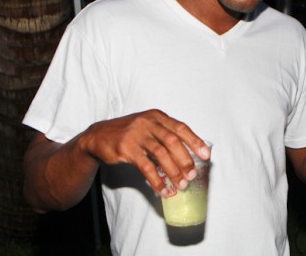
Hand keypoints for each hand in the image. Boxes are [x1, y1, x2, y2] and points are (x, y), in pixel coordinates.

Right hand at [80, 109, 210, 195]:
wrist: (98, 136)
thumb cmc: (129, 132)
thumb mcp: (148, 126)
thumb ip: (166, 135)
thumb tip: (190, 153)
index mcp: (157, 116)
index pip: (181, 128)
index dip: (195, 141)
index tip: (206, 155)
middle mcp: (148, 122)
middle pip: (173, 141)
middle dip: (185, 160)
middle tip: (192, 174)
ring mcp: (136, 135)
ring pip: (161, 154)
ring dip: (173, 171)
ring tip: (181, 184)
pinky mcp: (126, 149)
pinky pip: (146, 167)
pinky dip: (156, 180)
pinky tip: (163, 189)